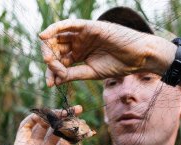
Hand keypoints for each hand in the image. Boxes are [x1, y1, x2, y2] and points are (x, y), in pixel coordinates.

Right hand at [0, 105, 92, 144]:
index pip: (69, 137)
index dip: (78, 130)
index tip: (88, 126)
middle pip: (57, 127)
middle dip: (67, 118)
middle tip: (78, 109)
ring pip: (43, 124)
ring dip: (52, 115)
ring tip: (63, 112)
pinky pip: (26, 126)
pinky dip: (34, 117)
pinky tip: (46, 115)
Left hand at [39, 19, 175, 85]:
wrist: (136, 57)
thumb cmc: (117, 65)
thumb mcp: (91, 72)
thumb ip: (73, 74)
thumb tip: (54, 80)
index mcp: (79, 54)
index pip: (60, 61)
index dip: (52, 71)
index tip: (50, 83)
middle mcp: (78, 43)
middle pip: (56, 49)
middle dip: (49, 58)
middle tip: (49, 69)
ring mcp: (82, 34)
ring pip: (59, 37)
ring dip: (49, 45)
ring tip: (46, 57)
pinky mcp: (88, 26)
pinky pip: (68, 25)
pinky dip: (55, 28)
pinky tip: (44, 36)